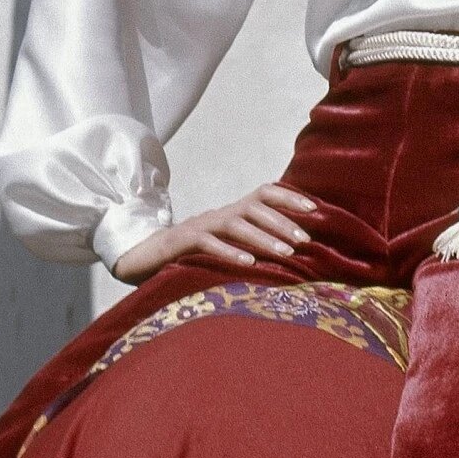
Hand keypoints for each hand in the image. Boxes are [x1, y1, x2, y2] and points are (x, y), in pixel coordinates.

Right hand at [111, 183, 318, 282]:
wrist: (143, 260)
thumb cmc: (191, 258)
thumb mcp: (225, 246)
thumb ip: (250, 244)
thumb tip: (290, 251)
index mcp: (230, 213)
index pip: (263, 195)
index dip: (289, 199)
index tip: (315, 210)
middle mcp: (218, 215)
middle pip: (254, 208)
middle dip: (282, 222)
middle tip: (304, 240)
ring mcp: (199, 227)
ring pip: (235, 224)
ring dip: (263, 237)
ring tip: (285, 252)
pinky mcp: (182, 243)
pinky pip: (208, 244)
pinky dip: (229, 252)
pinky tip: (248, 262)